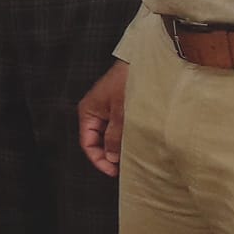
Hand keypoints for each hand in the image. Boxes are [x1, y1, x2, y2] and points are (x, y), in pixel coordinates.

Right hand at [77, 62, 129, 177]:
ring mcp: (108, 109)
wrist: (145, 62)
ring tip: (132, 155)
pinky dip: (125, 136)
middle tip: (124, 166)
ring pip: (109, 134)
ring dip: (118, 145)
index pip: (87, 143)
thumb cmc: (129, 81)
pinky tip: (136, 141)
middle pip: (97, 140)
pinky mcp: (120, 107)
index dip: (99, 159)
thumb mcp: (121, 113)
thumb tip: (110, 156)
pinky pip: (118, 127)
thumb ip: (114, 136)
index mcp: (88, 111)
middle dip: (109, 154)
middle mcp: (95, 111)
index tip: (113, 171)